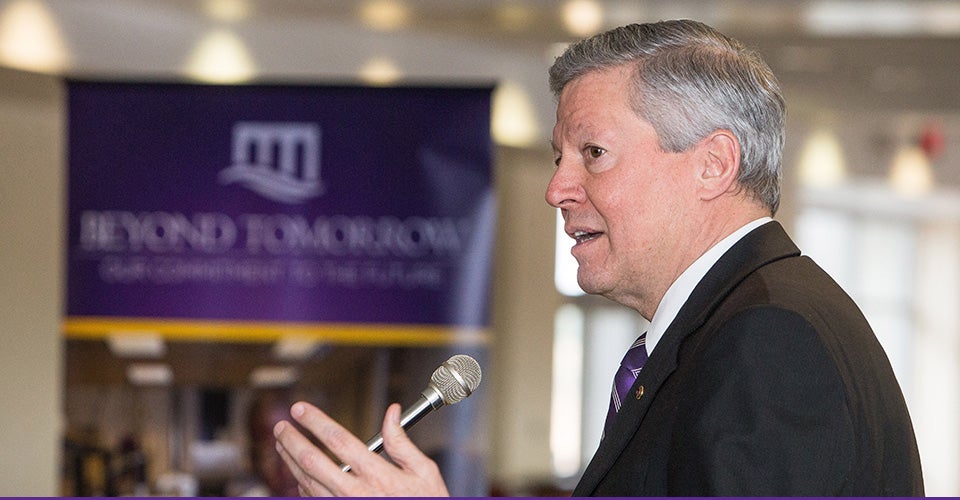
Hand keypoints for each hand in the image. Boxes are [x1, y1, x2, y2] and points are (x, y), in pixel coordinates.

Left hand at [274, 401, 449, 496]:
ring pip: (306, 482)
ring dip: (290, 461)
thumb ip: (401, 442)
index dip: (315, 421)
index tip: (302, 409)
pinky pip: (313, 499)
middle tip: (282, 426)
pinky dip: (302, 484)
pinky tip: (299, 473)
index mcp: (377, 474)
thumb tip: (392, 413)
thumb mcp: (423, 472)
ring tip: (283, 444)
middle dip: (292, 440)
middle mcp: (355, 492)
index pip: (338, 439)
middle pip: (312, 461)